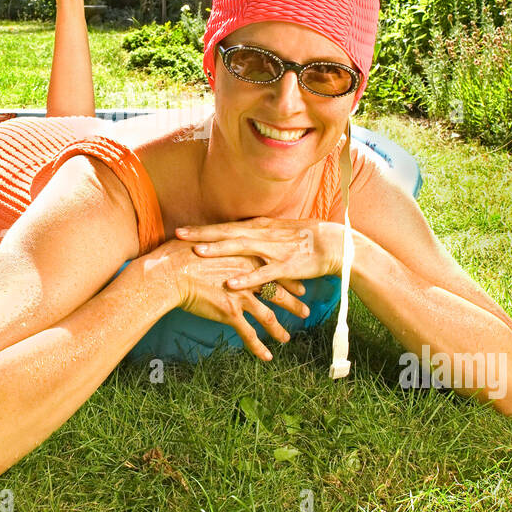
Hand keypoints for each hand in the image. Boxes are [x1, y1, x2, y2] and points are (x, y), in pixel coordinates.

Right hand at [150, 239, 310, 360]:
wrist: (171, 272)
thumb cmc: (183, 253)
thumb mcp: (209, 242)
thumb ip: (223, 247)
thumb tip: (222, 246)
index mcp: (246, 258)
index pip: (274, 270)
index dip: (288, 280)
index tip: (299, 287)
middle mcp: (249, 277)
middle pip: (278, 292)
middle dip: (294, 303)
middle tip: (305, 311)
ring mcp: (241, 296)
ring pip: (268, 316)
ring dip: (278, 329)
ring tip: (286, 338)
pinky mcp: (230, 312)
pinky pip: (249, 334)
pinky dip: (259, 347)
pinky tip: (267, 357)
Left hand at [174, 217, 343, 292]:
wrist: (334, 244)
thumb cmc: (304, 238)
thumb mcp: (276, 232)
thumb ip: (255, 235)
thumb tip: (235, 237)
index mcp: (260, 227)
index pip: (226, 227)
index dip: (203, 229)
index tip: (181, 230)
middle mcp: (263, 235)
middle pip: (227, 233)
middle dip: (202, 234)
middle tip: (177, 235)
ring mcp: (274, 250)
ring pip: (241, 249)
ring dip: (219, 250)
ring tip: (197, 253)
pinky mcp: (286, 266)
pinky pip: (263, 274)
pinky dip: (246, 278)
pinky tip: (229, 284)